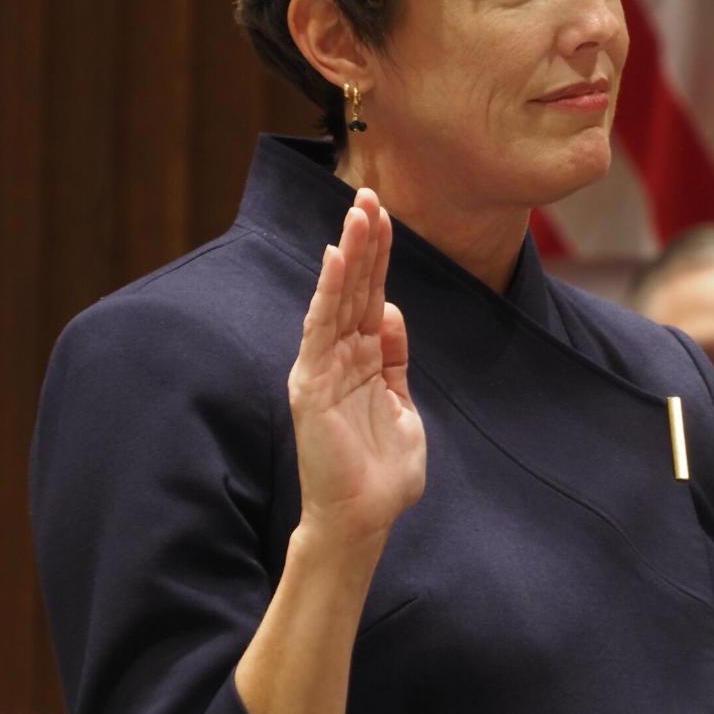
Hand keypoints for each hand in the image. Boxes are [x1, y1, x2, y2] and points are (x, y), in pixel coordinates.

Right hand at [288, 188, 426, 566]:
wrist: (364, 521)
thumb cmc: (382, 475)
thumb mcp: (403, 406)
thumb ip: (396, 360)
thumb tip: (392, 313)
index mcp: (365, 362)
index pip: (373, 297)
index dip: (380, 256)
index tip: (385, 214)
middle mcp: (339, 358)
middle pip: (355, 289)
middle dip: (364, 241)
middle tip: (368, 192)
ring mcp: (322, 369)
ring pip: (337, 299)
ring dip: (349, 254)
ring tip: (357, 211)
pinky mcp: (311, 385)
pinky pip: (320, 328)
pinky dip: (329, 292)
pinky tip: (337, 258)